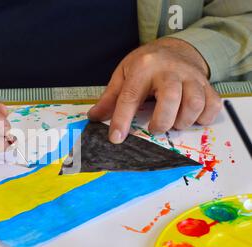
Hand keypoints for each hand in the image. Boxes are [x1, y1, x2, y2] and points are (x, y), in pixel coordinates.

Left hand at [88, 37, 221, 143]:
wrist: (176, 48)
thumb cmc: (146, 65)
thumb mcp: (123, 74)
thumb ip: (109, 98)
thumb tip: (94, 117)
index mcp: (144, 67)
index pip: (130, 96)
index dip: (122, 120)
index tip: (116, 139)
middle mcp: (170, 70)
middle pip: (171, 99)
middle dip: (162, 121)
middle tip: (155, 129)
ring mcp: (192, 76)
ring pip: (195, 104)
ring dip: (183, 121)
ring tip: (173, 123)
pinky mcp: (207, 84)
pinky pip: (212, 105)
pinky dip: (203, 118)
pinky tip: (190, 118)